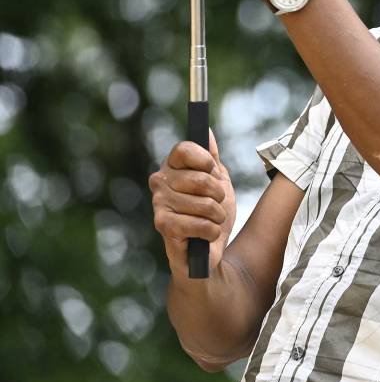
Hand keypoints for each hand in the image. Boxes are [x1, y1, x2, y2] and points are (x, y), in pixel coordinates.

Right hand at [149, 132, 236, 276]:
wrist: (209, 250)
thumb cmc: (212, 213)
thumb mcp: (218, 181)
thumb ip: (211, 157)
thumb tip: (205, 131)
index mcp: (172, 167)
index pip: (185, 149)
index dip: (204, 161)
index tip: (213, 171)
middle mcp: (160, 181)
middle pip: (201, 178)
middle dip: (219, 195)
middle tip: (216, 204)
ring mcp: (159, 203)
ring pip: (204, 203)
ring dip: (217, 216)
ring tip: (211, 221)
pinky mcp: (162, 225)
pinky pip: (199, 223)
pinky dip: (211, 231)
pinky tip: (205, 235)